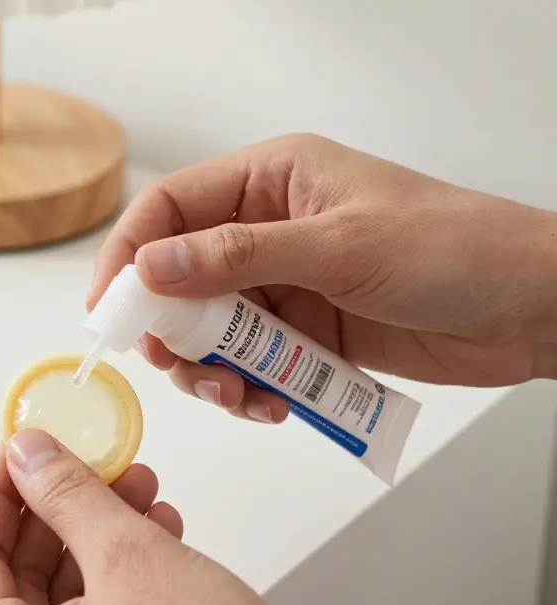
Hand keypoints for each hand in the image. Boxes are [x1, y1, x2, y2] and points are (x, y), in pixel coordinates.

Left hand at [0, 428, 358, 604]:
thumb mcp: (129, 556)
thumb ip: (66, 495)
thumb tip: (29, 456)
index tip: (23, 447)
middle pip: (15, 572)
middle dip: (60, 506)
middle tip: (87, 459)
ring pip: (61, 591)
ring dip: (97, 531)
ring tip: (136, 486)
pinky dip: (118, 570)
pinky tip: (155, 529)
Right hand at [89, 133, 556, 423]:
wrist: (532, 308)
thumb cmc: (452, 250)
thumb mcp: (338, 247)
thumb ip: (237, 257)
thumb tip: (151, 266)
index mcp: (270, 180)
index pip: (170, 209)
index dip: (129, 255)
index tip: (110, 309)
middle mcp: (266, 229)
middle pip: (178, 277)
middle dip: (171, 327)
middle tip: (178, 364)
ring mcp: (284, 284)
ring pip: (209, 330)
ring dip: (210, 368)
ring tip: (238, 393)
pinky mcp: (304, 334)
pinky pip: (249, 364)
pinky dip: (247, 389)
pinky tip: (273, 404)